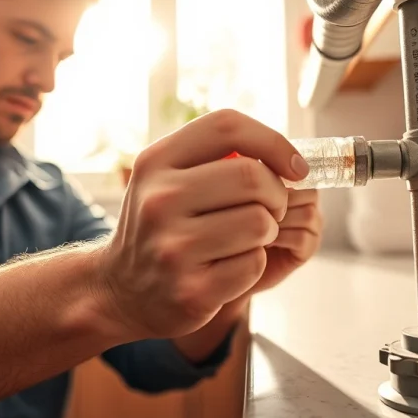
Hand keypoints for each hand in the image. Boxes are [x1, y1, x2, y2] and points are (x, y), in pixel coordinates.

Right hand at [98, 110, 309, 339]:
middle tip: (271, 208)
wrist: (121, 291)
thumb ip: (217, 158)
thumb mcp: (168, 179)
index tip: (295, 166)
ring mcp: (173, 249)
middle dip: (277, 194)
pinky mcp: (191, 291)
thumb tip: (293, 161)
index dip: (273, 141)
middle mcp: (159, 200)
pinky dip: (253, 264)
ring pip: (260, 222)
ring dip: (266, 231)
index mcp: (155, 162)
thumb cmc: (162, 226)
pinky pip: (254, 263)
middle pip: (253, 177)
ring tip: (243, 239)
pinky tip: (227, 267)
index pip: (227, 127)